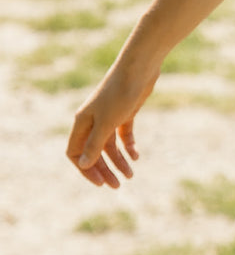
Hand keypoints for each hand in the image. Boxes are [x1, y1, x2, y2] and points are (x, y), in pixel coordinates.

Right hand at [66, 60, 158, 188]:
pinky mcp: (125, 112)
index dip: (85, 169)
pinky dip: (129, 146)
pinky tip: (136, 156)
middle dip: (104, 169)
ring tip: (131, 175)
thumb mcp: (107, 123)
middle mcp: (93, 121)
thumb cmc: (120, 93)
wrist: (139, 68)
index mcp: (82, 123)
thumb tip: (84, 164)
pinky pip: (123, 135)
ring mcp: (109, 116)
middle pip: (94, 152)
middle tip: (117, 186)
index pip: (76, 152)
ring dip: (119, 161)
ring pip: (110, 146)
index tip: (100, 183)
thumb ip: (95, 144)